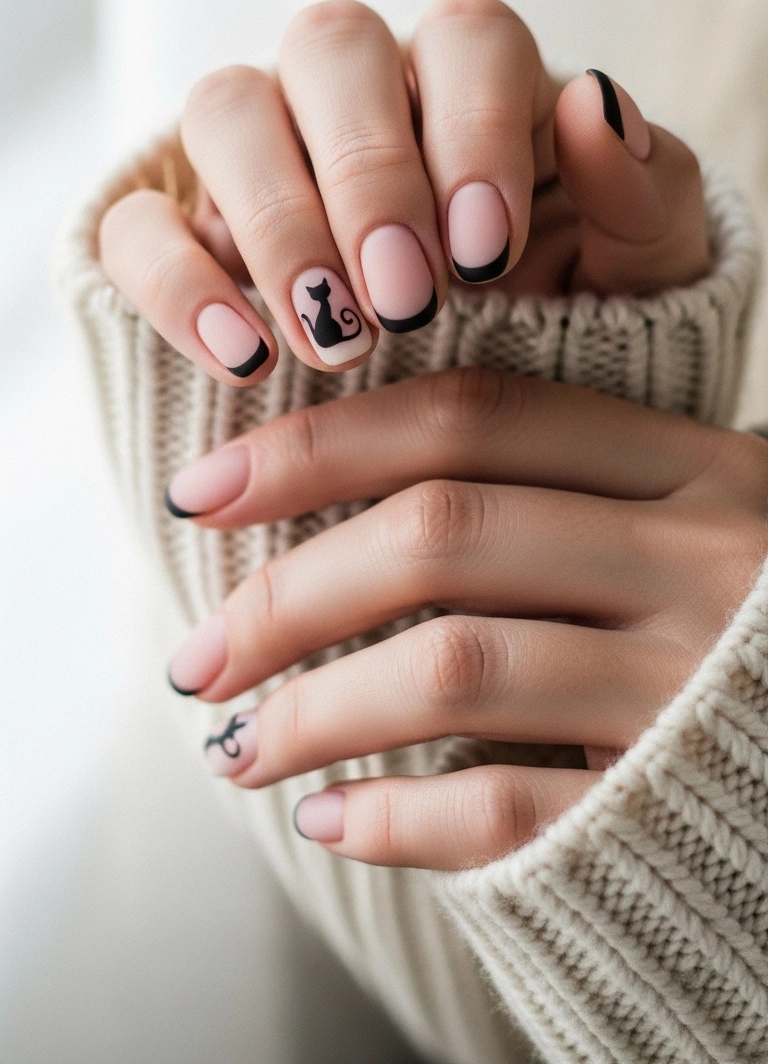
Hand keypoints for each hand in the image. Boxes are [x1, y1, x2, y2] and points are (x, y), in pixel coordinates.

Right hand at [98, 0, 708, 383]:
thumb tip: (597, 98)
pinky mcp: (177, 236)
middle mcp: (356, 98)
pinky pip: (137, 224)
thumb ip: (643, 193)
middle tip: (406, 297)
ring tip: (333, 337)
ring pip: (227, 108)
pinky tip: (242, 359)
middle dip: (367, 171)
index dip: (472, 126)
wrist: (477, 430)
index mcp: (470, 84)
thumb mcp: (637, 279)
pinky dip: (176, 285)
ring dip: (276, 220)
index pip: (464, 37)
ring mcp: (258, 158)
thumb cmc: (570, 329)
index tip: (487, 249)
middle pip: (331, 47)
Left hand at [165, 371, 767, 869]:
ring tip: (239, 745)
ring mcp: (694, 676)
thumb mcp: (690, 520)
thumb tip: (335, 515)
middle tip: (200, 657)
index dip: (321, 445)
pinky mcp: (680, 796)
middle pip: (443, 533)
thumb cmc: (755, 625)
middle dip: (289, 594)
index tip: (205, 492)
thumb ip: (561, 498)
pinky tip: (333, 818)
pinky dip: (400, 817)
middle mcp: (699, 551)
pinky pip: (513, 804)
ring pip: (457, 666)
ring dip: (316, 712)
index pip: (474, 415)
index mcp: (691, 462)